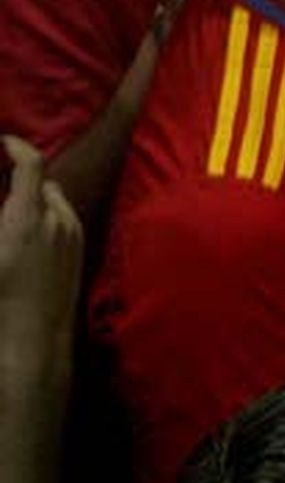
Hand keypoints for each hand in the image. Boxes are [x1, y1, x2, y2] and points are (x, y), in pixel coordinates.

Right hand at [0, 136, 83, 344]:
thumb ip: (6, 218)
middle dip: (24, 180)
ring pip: (58, 204)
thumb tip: (13, 209)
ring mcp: (74, 240)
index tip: (5, 142)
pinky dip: (50, 219)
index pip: (32, 164)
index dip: (17, 147)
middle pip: (45, 184)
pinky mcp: (80, 256)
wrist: (34, 339)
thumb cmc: (0, 297)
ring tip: (15, 215)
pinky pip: (67, 224)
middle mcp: (58, 223)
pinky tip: (31, 238)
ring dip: (38, 201)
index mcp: (28, 217)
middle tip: (3, 187)